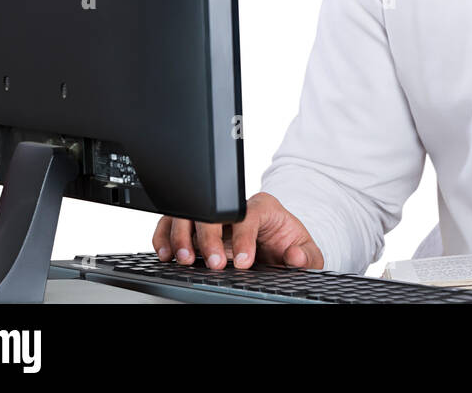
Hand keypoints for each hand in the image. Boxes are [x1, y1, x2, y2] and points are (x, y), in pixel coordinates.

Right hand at [151, 191, 324, 269]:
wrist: (277, 245)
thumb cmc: (287, 245)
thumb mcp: (306, 250)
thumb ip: (306, 255)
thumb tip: (295, 257)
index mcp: (263, 207)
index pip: (248, 215)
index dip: (244, 238)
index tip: (244, 262)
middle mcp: (235, 208)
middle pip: (214, 211)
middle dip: (210, 238)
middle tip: (215, 264)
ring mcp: (213, 216)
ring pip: (189, 214)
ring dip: (182, 236)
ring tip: (186, 260)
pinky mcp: (196, 227)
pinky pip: (172, 224)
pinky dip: (165, 237)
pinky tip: (166, 254)